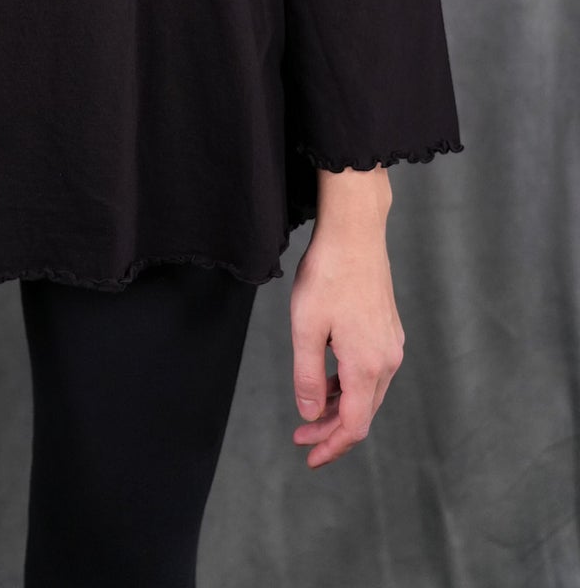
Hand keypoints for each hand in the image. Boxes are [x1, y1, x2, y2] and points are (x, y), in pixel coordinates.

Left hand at [289, 217, 404, 468]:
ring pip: (367, 392)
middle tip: (301, 439)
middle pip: (363, 413)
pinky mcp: (388, 329)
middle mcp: (387, 360)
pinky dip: (349, 384)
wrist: (355, 232)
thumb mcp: (305, 328)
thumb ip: (308, 377)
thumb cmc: (327, 275)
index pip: (354, 425)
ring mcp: (391, 344)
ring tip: (310, 412)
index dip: (332, 447)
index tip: (310, 458)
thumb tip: (311, 415)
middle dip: (332, 430)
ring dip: (340, 407)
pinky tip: (328, 378)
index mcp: (368, 365)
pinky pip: (370, 371)